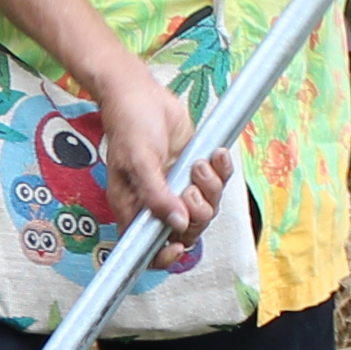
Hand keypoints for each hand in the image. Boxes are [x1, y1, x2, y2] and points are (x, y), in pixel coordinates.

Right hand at [84, 55, 214, 240]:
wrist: (141, 93)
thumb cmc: (130, 125)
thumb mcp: (138, 162)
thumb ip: (156, 196)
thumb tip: (177, 223)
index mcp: (134, 206)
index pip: (148, 247)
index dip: (164, 256)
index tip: (179, 244)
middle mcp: (157, 201)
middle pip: (187, 230)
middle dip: (196, 212)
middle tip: (189, 188)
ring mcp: (177, 187)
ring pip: (206, 207)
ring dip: (210, 188)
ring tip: (198, 164)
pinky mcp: (194, 170)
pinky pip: (217, 183)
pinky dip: (221, 171)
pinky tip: (215, 155)